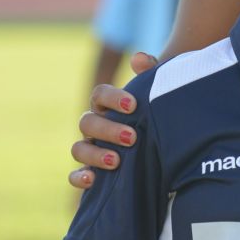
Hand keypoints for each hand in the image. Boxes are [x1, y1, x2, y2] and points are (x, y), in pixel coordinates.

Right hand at [69, 52, 156, 190]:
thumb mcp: (158, 95)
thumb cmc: (157, 116)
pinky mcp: (92, 172)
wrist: (164, 146)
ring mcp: (91, 149)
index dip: (112, 98)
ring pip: (78, 149)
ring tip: (116, 161)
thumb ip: (151, 75)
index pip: (99, 95)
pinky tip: (93, 180)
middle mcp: (95, 127)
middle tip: (132, 137)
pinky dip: (79, 178)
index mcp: (108, 106)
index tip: (133, 105)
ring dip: (95, 154)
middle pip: (87, 123)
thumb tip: (139, 59)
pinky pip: (75, 175)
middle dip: (108, 130)